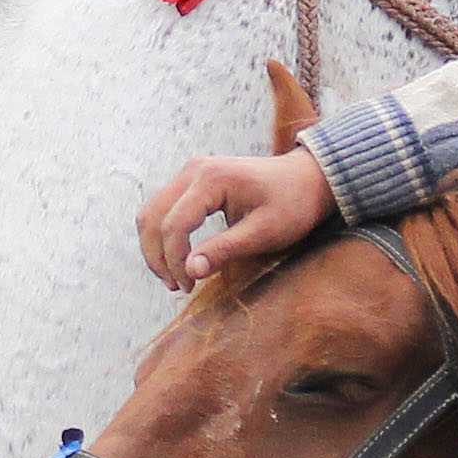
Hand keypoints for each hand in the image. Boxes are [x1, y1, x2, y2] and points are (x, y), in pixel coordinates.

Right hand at [137, 149, 331, 286]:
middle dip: (158, 257)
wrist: (306, 180)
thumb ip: (226, 250)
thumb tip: (190, 271)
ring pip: (151, 213)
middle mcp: (193, 170)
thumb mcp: (264, 232)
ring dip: (155, 248)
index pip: (174, 225)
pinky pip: (163, 209)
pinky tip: (178, 259)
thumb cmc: (292, 205)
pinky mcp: (191, 181)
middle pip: (152, 217)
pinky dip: (162, 236)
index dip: (175, 261)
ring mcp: (190, 173)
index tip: (188, 287)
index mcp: (211, 179)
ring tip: (174, 277)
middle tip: (177, 287)